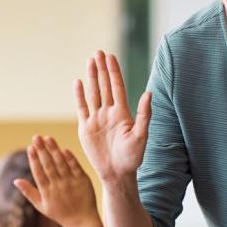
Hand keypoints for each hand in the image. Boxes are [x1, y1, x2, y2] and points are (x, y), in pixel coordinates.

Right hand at [13, 136, 97, 226]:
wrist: (82, 221)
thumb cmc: (59, 213)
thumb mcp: (41, 206)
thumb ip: (29, 192)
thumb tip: (15, 180)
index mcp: (47, 192)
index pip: (38, 173)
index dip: (34, 160)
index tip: (30, 147)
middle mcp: (58, 186)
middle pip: (48, 165)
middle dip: (42, 150)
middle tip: (36, 137)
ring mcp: (71, 183)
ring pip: (61, 164)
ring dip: (54, 150)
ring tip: (48, 138)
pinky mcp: (83, 181)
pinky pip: (75, 167)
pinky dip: (70, 158)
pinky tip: (63, 149)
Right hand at [76, 51, 150, 184]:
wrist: (117, 174)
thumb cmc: (133, 157)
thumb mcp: (141, 136)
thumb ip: (144, 114)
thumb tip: (148, 93)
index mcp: (123, 113)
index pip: (117, 87)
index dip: (114, 71)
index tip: (110, 56)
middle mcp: (109, 113)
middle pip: (105, 86)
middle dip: (102, 69)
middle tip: (98, 52)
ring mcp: (97, 119)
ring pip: (93, 93)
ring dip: (92, 78)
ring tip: (89, 61)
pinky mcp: (86, 128)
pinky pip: (82, 108)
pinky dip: (79, 95)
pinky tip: (78, 82)